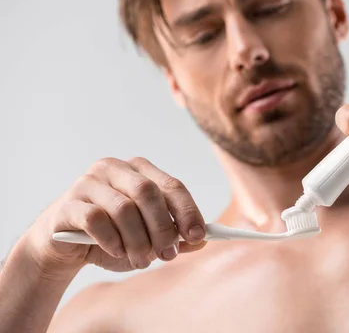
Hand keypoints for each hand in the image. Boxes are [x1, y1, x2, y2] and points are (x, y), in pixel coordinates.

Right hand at [24, 157, 206, 274]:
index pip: (172, 186)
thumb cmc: (113, 238)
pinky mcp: (69, 203)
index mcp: (140, 171)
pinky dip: (111, 240)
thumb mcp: (148, 240)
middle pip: (148, 192)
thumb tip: (201, 240)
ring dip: (138, 241)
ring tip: (141, 261)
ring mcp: (90, 183)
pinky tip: (116, 252)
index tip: (198, 235)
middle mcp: (115, 169)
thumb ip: (175, 238)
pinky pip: (96, 220)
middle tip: (169, 255)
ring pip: (124, 208)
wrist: (64, 247)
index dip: (188, 211)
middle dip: (163, 228)